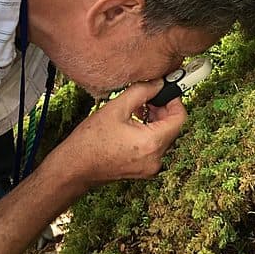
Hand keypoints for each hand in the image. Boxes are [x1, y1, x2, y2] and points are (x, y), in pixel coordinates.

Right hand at [57, 80, 186, 184]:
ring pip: (164, 136)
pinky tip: (135, 123)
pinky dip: (150, 133)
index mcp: (151, 143)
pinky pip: (155, 147)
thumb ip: (142, 92)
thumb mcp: (116, 108)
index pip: (179, 118)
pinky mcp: (144, 170)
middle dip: (162, 109)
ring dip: (156, 120)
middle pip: (173, 127)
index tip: (166, 90)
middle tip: (148, 97)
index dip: (175, 100)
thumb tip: (158, 83)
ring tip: (138, 109)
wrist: (74, 168)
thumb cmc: (90, 141)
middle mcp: (156, 158)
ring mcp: (151, 167)